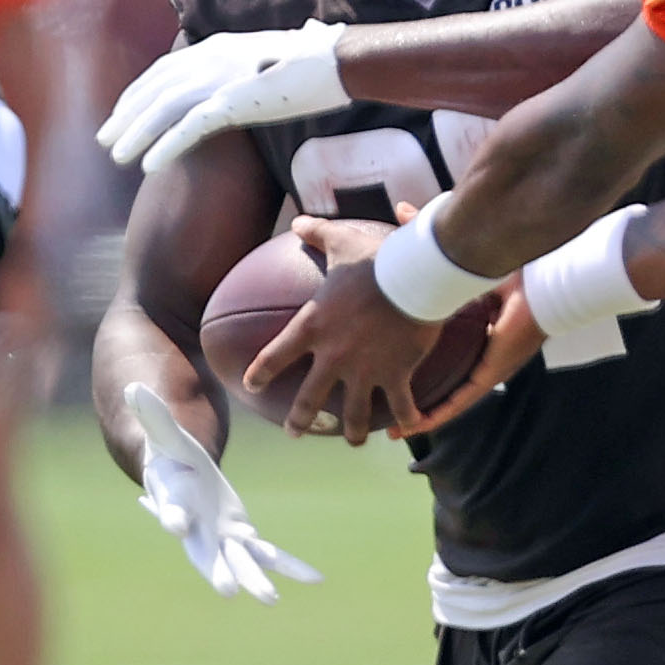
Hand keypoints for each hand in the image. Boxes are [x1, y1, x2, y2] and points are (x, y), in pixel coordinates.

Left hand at [99, 21, 346, 171]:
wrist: (339, 61)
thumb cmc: (316, 64)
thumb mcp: (270, 61)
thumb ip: (247, 69)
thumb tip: (248, 77)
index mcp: (217, 46)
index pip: (164, 70)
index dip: (138, 93)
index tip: (121, 114)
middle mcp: (211, 57)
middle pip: (155, 88)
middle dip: (126, 115)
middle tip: (105, 139)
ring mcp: (221, 78)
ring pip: (163, 109)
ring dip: (136, 134)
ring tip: (116, 156)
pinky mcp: (234, 101)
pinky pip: (189, 127)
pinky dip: (165, 145)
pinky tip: (148, 165)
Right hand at [122, 382, 321, 602]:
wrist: (179, 479)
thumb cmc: (168, 454)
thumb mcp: (164, 433)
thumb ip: (152, 415)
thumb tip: (135, 386)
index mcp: (175, 502)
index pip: (170, 510)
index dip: (173, 515)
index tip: (177, 525)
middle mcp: (197, 529)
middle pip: (207, 553)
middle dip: (218, 570)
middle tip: (229, 591)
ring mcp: (221, 538)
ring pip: (241, 562)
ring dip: (256, 579)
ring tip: (271, 599)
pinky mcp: (242, 537)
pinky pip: (271, 555)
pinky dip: (292, 566)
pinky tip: (316, 579)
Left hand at [250, 250, 437, 444]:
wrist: (413, 277)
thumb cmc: (375, 259)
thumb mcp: (341, 242)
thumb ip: (316, 234)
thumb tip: (298, 222)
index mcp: (313, 326)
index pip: (276, 355)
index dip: (261, 373)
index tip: (251, 385)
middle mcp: (334, 355)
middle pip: (309, 398)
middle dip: (299, 420)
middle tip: (293, 433)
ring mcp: (365, 369)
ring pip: (354, 413)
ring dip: (353, 431)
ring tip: (353, 441)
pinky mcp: (397, 373)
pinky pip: (401, 404)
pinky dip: (408, 418)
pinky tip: (411, 426)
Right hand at [391, 277, 539, 438]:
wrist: (543, 289)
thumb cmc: (521, 282)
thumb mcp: (481, 285)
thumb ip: (462, 287)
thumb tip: (433, 267)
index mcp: (488, 344)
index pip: (455, 369)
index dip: (432, 381)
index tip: (407, 385)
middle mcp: (489, 364)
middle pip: (451, 392)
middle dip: (422, 408)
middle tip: (395, 421)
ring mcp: (491, 371)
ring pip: (453, 402)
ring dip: (426, 417)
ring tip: (400, 430)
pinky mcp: (491, 373)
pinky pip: (462, 399)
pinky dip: (441, 412)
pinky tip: (420, 423)